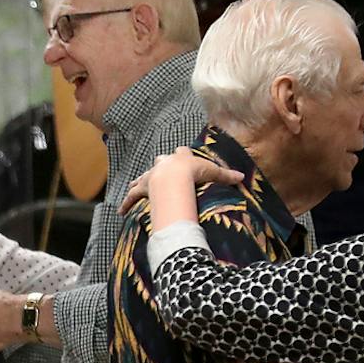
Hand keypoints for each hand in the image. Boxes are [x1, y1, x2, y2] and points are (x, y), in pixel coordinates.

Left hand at [120, 147, 241, 213]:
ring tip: (133, 186)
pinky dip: (127, 203)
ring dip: (139, 182)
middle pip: (160, 161)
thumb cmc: (195, 174)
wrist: (176, 178)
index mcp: (180, 158)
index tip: (182, 154)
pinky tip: (121, 211)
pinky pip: (132, 196)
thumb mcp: (214, 173)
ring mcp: (152, 175)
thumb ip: (226, 176)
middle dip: (161, 165)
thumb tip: (242, 177)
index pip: (182, 152)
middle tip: (160, 171)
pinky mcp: (143, 188)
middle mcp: (164, 164)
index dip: (182, 154)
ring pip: (143, 177)